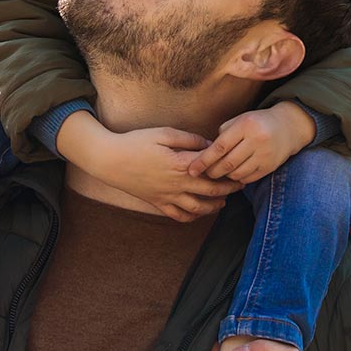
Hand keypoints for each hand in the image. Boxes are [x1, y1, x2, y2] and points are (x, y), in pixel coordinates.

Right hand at [101, 127, 245, 221]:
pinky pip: (179, 216)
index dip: (228, 167)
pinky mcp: (157, 203)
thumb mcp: (164, 133)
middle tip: (241, 185)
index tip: (239, 164)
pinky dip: (192, 217)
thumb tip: (209, 144)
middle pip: (210, 190)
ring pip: (198, 208)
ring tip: (223, 202)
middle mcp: (177, 183)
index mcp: (180, 164)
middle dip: (229, 188)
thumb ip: (189, 139)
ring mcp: (167, 196)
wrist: (110, 160)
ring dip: (214, 206)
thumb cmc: (136, 142)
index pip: (212, 169)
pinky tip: (199, 212)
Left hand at [188, 102, 315, 183]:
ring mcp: (265, 155)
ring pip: (237, 174)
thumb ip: (223, 134)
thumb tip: (205, 155)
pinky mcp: (271, 166)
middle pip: (227, 163)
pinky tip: (234, 173)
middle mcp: (256, 140)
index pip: (219, 147)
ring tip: (220, 172)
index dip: (203, 160)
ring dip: (225, 176)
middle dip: (212, 172)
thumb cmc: (257, 122)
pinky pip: (248, 178)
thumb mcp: (240, 120)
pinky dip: (238, 178)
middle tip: (205, 173)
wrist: (289, 126)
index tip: (192, 169)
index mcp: (245, 125)